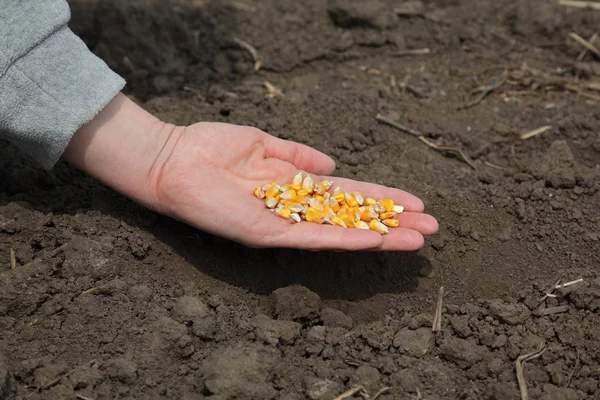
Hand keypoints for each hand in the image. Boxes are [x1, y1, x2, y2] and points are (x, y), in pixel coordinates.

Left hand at [149, 123, 437, 250]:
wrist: (174, 159)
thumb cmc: (212, 148)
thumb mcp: (264, 144)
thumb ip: (298, 155)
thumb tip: (333, 163)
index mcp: (296, 187)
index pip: (349, 195)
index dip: (382, 198)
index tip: (414, 201)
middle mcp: (296, 209)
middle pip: (353, 216)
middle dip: (391, 222)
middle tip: (431, 227)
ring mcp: (284, 224)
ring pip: (341, 233)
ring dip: (380, 236)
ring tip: (417, 238)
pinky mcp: (269, 234)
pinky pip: (313, 238)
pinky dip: (345, 239)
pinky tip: (376, 240)